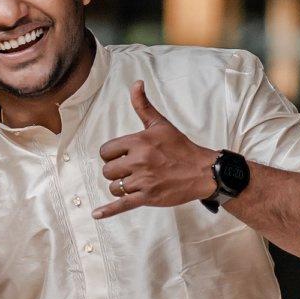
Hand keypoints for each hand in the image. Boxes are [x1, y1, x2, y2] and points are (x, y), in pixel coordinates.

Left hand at [94, 82, 214, 218]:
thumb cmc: (181, 147)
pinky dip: (108, 211)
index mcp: (139, 142)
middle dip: (116, 171)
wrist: (202, 171)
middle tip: (132, 170)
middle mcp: (139, 161)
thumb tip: (136, 84)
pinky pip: (122, 204)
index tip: (122, 156)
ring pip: (114, 187)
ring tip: (135, 182)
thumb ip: (143, 105)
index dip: (112, 155)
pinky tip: (97, 214)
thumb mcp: (161, 124)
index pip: (106, 151)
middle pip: (108, 170)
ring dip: (120, 186)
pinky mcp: (148, 197)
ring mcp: (143, 180)